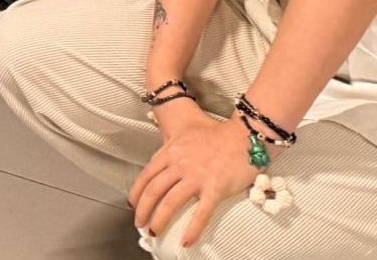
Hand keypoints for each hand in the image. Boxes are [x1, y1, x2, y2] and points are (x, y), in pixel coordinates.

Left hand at [130, 108, 258, 246]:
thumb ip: (171, 151)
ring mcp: (197, 177)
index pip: (146, 176)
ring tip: (155, 232)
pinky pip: (201, 213)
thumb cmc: (216, 135)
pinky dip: (192, 229)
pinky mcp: (216, 188)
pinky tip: (186, 241)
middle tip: (140, 224)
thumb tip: (158, 168)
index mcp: (170, 153)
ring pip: (171, 202)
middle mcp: (180, 164)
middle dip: (143, 211)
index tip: (132, 206)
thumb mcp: (185, 136)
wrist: (244, 134)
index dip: (136, 194)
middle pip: (154, 191)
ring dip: (160, 220)